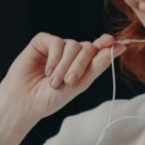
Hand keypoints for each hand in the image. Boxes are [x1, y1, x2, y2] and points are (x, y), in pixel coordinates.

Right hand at [0, 32, 127, 121]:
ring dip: (64, 66)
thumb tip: (119, 47)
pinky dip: (54, 58)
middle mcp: (71, 53)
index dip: (107, 45)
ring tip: (54, 82)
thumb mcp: (79, 84)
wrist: (25, 102)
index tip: (115, 45)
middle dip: (81, 65)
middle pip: (87, 47)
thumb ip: (98, 65)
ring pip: (72, 45)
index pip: (99, 49)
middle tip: (70, 81)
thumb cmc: (50, 98)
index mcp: (82, 63)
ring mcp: (57, 46)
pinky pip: (56, 42)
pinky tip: (47, 71)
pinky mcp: (42, 42)